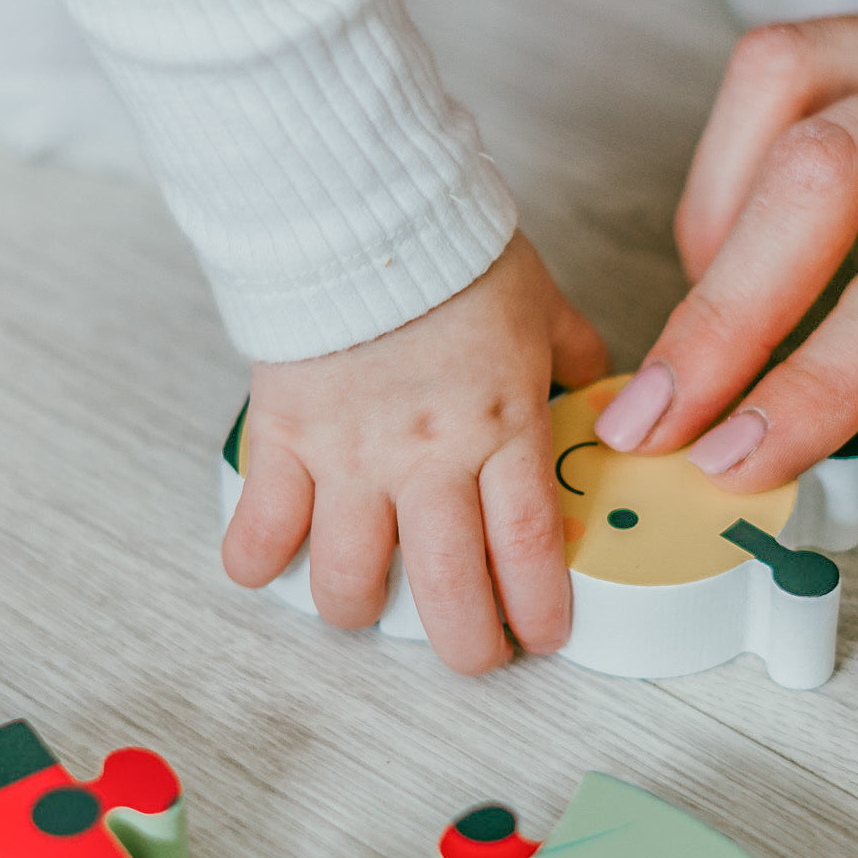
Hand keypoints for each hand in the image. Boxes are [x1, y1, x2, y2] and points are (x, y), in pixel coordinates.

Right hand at [222, 233, 607, 673]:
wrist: (360, 204)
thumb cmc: (453, 252)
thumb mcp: (540, 306)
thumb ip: (572, 360)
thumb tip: (599, 393)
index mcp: (503, 428)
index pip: (530, 549)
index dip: (539, 611)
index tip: (542, 636)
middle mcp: (429, 457)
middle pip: (449, 590)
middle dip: (466, 645)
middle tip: (473, 652)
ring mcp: (351, 455)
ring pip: (350, 579)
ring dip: (363, 613)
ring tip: (374, 608)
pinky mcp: (284, 436)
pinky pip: (263, 526)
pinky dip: (258, 562)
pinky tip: (269, 568)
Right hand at [595, 0, 857, 503]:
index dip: (818, 378)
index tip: (741, 455)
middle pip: (812, 180)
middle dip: (716, 313)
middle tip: (653, 417)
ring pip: (781, 98)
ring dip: (713, 226)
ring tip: (695, 331)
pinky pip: (791, 61)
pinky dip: (737, 154)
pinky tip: (740, 229)